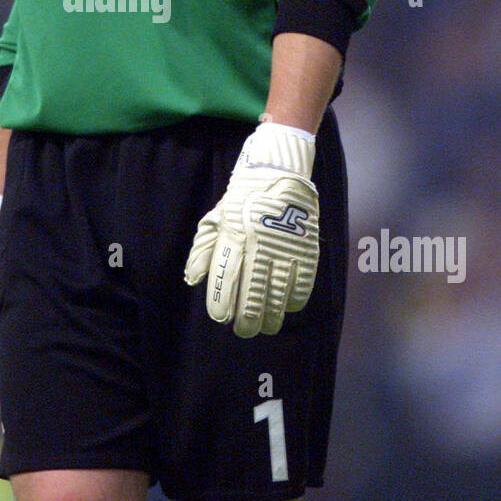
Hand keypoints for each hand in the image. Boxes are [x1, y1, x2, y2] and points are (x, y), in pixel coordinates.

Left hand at [184, 122, 318, 335]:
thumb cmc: (242, 197)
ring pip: (278, 296)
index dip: (222, 303)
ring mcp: (284, 250)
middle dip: (247, 320)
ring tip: (265, 327)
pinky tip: (286, 307)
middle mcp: (258, 247)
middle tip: (244, 331)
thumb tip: (194, 280)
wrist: (279, 170)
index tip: (221, 317)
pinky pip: (301, 285)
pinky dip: (293, 302)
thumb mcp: (216, 217)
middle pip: (252, 295)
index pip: (226, 279)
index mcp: (234, 238)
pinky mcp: (306, 250)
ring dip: (271, 317)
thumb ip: (204, 249)